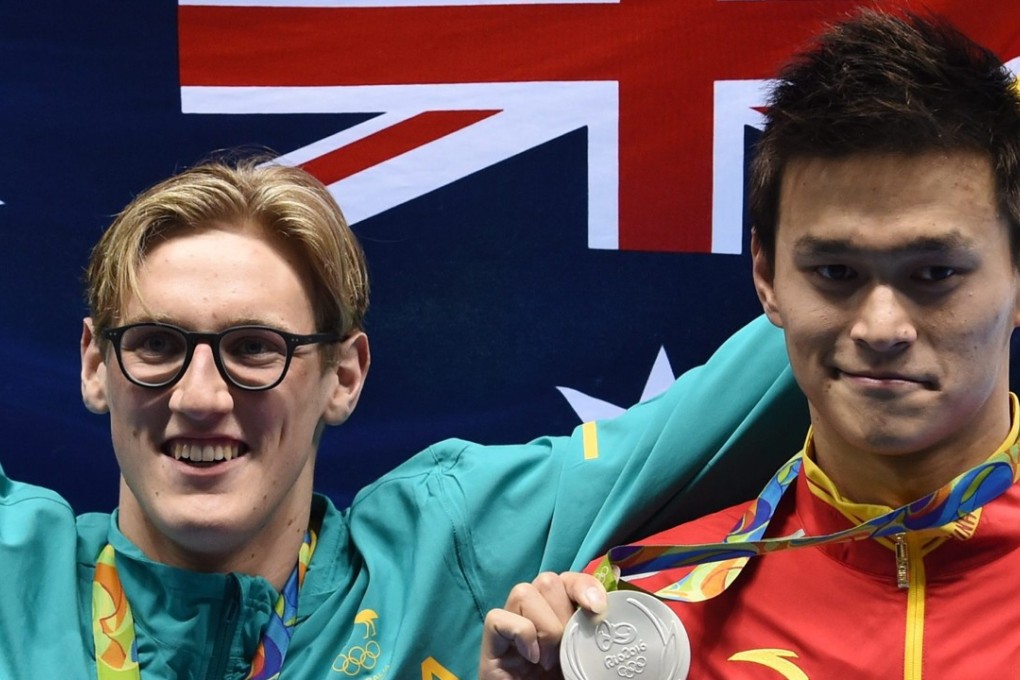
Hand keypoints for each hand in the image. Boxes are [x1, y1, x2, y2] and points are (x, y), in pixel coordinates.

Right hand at [479, 571, 606, 679]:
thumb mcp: (588, 671)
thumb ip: (599, 651)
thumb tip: (622, 628)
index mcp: (562, 619)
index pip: (569, 580)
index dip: (583, 585)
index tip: (599, 608)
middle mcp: (535, 617)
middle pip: (546, 580)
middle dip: (562, 612)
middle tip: (567, 650)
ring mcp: (511, 630)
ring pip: (522, 591)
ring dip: (544, 624)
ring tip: (549, 659)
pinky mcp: (490, 646)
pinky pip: (497, 618)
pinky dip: (520, 634)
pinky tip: (530, 660)